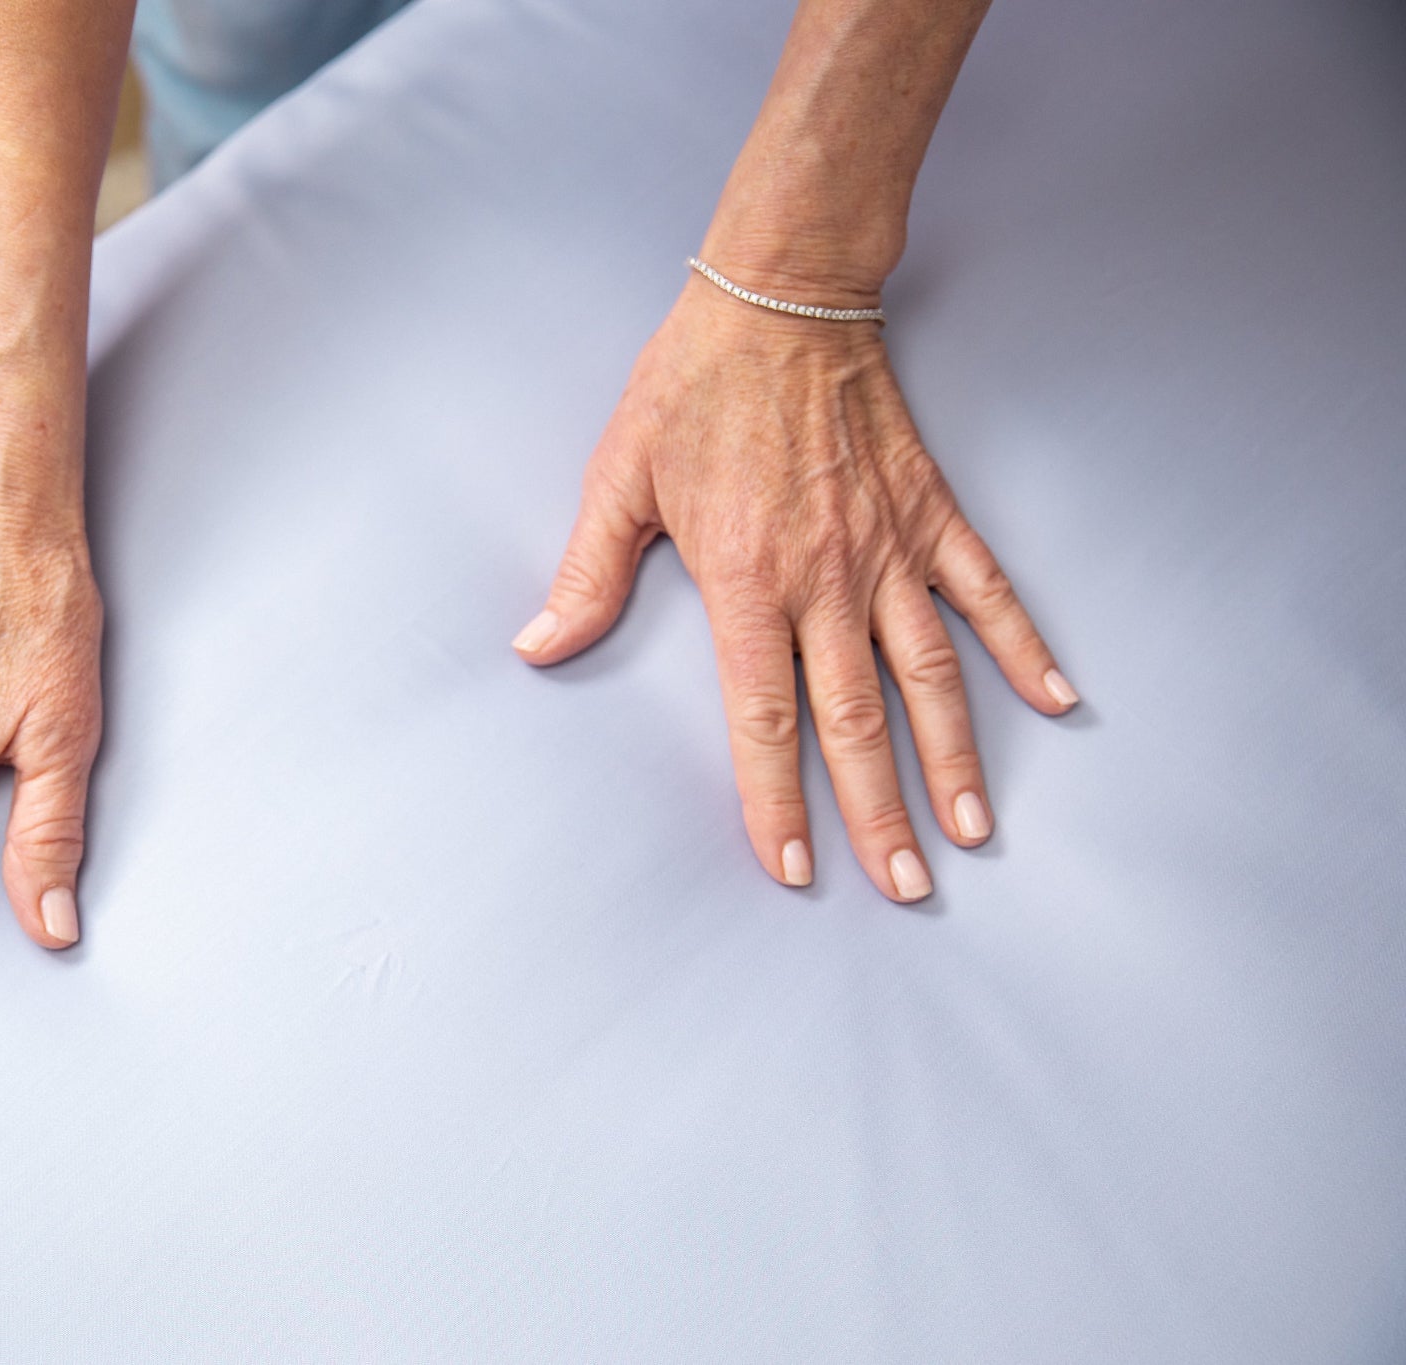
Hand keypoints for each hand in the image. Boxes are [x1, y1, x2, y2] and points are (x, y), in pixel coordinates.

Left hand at [514, 281, 1075, 901]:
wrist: (779, 296)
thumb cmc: (692, 386)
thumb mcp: (619, 477)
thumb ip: (587, 574)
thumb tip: (539, 645)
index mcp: (746, 580)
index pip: (764, 718)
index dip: (778, 801)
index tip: (795, 866)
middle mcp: (826, 578)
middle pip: (856, 721)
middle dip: (879, 814)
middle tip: (904, 888)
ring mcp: (887, 547)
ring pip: (929, 675)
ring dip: (952, 758)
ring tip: (971, 829)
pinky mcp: (930, 512)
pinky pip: (985, 590)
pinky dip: (1022, 646)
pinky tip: (1054, 700)